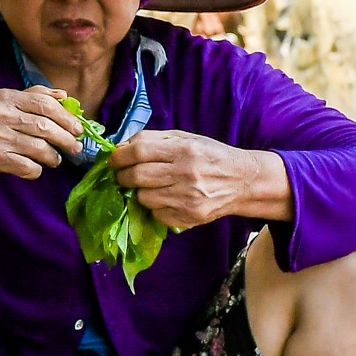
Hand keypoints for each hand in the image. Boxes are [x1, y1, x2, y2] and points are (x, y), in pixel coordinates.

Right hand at [0, 87, 84, 198]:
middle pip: (46, 127)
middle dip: (66, 139)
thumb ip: (30, 96)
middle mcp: (1, 115)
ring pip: (39, 148)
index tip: (77, 128)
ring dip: (53, 157)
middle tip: (75, 148)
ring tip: (55, 159)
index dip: (66, 117)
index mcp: (4, 97)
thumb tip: (62, 95)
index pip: (44, 104)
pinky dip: (36, 170)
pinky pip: (27, 167)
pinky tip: (35, 169)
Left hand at [109, 131, 290, 230]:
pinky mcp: (188, 217)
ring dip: (140, 192)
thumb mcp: (187, 138)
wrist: (242, 181)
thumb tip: (122, 146)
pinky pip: (156, 214)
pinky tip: (166, 198)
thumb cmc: (210, 156)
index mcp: (184, 149)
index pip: (140, 152)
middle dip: (123, 176)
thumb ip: (155, 139)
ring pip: (143, 198)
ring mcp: (187, 198)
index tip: (113, 160)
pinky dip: (155, 207)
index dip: (119, 156)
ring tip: (150, 186)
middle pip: (137, 176)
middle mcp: (186, 173)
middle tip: (123, 175)